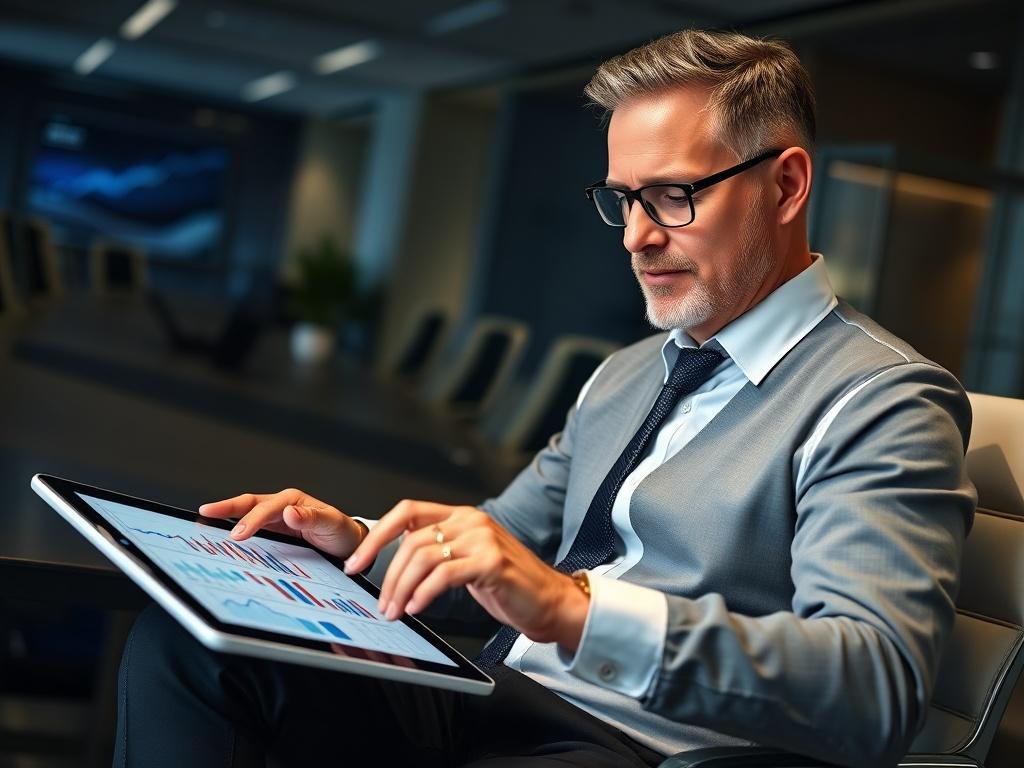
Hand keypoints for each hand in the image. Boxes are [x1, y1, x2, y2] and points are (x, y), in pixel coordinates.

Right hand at [198, 488, 365, 559]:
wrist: (347, 545)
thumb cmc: (341, 532)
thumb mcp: (331, 524)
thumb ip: (311, 518)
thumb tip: (290, 513)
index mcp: (292, 500)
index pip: (266, 507)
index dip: (251, 520)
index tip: (238, 534)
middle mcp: (281, 507)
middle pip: (248, 504)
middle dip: (226, 507)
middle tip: (205, 513)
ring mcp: (275, 520)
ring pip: (246, 515)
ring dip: (226, 517)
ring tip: (205, 523)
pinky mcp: (273, 533)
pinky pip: (251, 531)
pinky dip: (236, 531)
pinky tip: (222, 540)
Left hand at [344, 500, 589, 650]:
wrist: (551, 601)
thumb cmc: (509, 585)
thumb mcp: (467, 561)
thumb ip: (438, 553)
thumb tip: (393, 566)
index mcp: (461, 515)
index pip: (406, 512)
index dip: (376, 536)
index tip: (356, 562)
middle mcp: (471, 520)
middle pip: (411, 540)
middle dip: (387, 574)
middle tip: (380, 602)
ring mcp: (483, 538)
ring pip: (423, 556)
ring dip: (402, 588)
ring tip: (396, 611)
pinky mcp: (491, 562)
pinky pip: (444, 574)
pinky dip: (424, 593)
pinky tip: (417, 607)